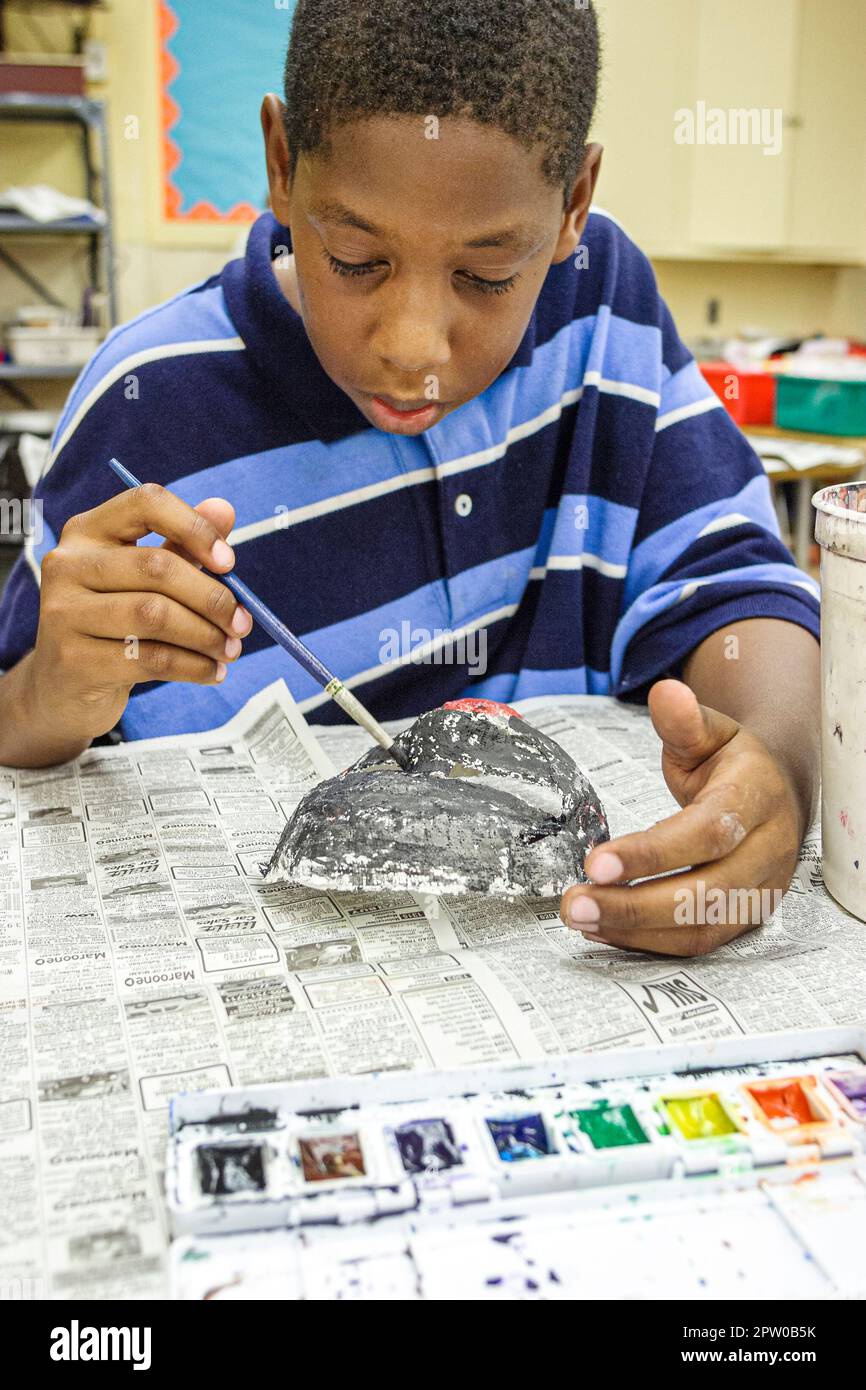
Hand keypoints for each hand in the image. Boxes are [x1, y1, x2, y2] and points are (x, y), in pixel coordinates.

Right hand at [27, 484, 251, 745]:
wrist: (63, 687)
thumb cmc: (113, 624)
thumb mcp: (146, 580)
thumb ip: (182, 545)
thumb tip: (224, 509)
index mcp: (87, 531)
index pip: (145, 503)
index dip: (195, 528)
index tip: (229, 563)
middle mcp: (67, 564)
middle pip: (157, 566)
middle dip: (212, 597)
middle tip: (242, 624)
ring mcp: (63, 612)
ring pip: (155, 615)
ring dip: (206, 636)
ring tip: (229, 650)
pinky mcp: (73, 660)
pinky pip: (150, 659)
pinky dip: (193, 666)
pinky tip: (212, 671)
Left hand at [560, 679, 803, 956]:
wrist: (777, 794)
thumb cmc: (733, 764)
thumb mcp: (711, 732)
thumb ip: (683, 720)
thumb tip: (666, 692)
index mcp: (756, 798)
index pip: (706, 833)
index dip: (652, 853)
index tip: (596, 863)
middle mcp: (765, 851)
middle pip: (703, 892)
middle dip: (634, 905)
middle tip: (576, 903)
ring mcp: (758, 890)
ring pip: (700, 926)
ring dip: (635, 930)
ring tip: (581, 918)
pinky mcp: (743, 917)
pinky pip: (698, 942)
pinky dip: (649, 942)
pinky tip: (603, 930)